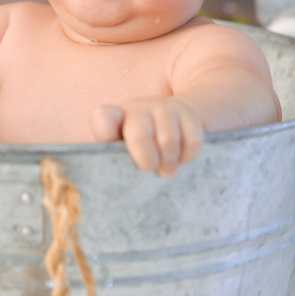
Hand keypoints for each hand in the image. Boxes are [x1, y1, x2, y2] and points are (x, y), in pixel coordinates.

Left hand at [89, 98, 204, 177]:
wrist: (171, 122)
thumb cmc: (139, 145)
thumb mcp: (122, 150)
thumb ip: (117, 162)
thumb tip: (120, 188)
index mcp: (115, 117)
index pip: (102, 118)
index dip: (106, 134)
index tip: (116, 153)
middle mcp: (138, 108)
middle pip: (139, 135)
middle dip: (147, 161)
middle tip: (149, 170)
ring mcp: (164, 107)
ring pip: (168, 141)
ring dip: (169, 162)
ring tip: (165, 168)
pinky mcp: (188, 113)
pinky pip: (192, 141)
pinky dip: (187, 157)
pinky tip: (181, 159)